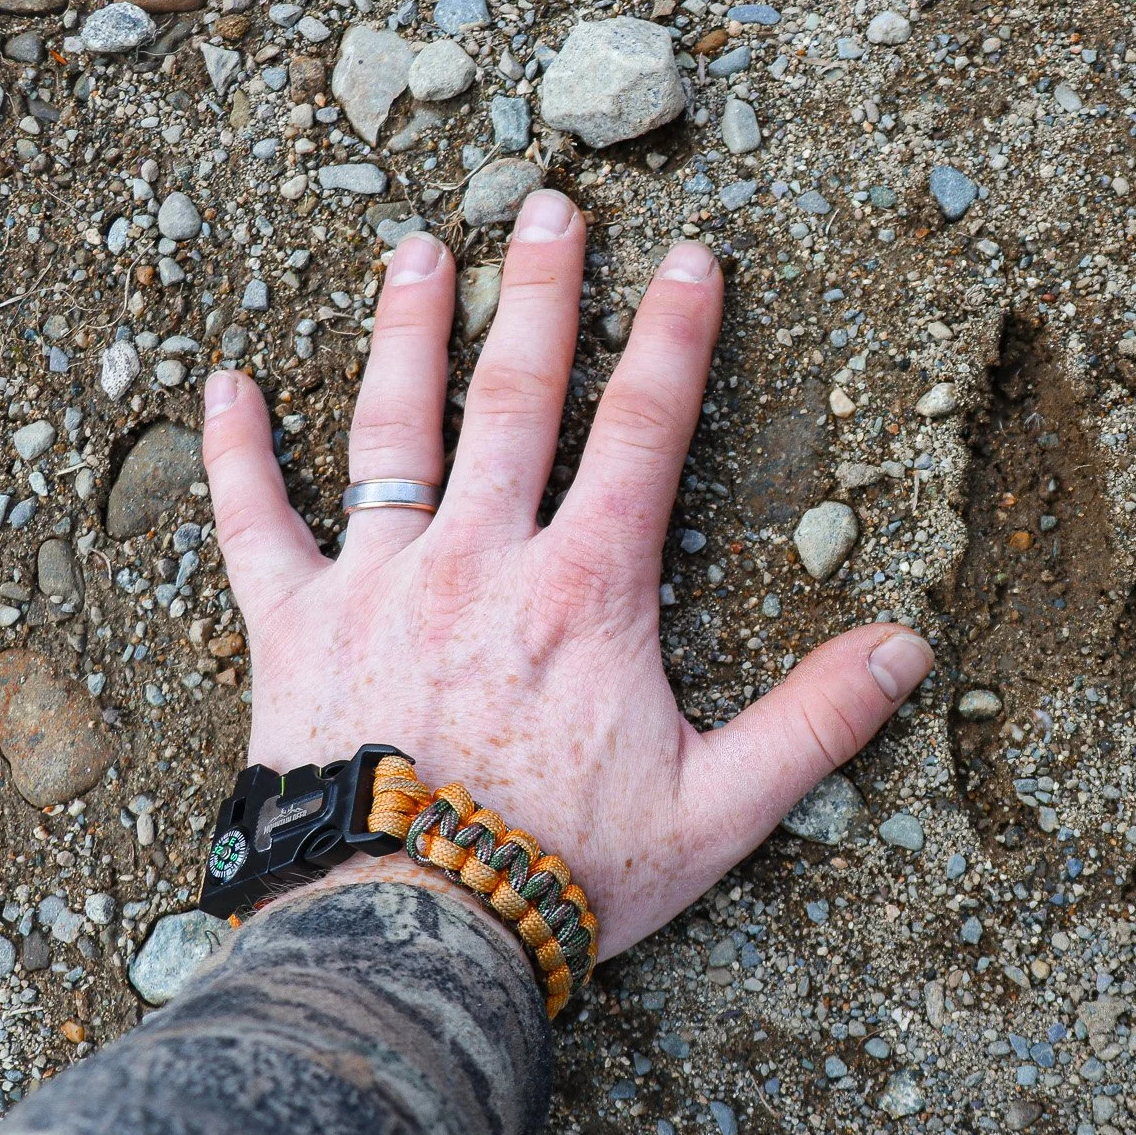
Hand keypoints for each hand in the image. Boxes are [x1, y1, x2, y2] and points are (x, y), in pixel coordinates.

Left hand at [199, 190, 932, 957]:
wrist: (410, 929)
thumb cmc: (566, 868)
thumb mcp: (721, 806)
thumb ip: (817, 720)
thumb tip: (910, 647)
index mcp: (588, 588)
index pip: (644, 430)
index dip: (677, 337)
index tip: (692, 257)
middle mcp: (483, 557)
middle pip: (518, 396)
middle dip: (542, 294)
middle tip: (550, 206)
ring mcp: (382, 582)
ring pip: (395, 428)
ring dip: (409, 331)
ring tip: (419, 250)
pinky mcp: (296, 627)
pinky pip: (257, 524)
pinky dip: (237, 453)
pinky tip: (225, 385)